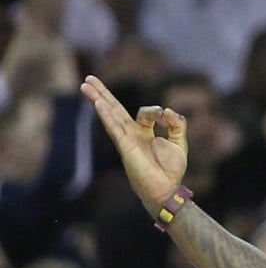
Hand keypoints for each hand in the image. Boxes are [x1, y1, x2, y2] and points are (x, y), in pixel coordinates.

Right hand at [81, 75, 187, 214]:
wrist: (166, 189)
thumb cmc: (171, 170)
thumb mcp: (179, 142)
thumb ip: (177, 124)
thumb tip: (168, 109)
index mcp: (145, 132)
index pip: (146, 112)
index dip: (158, 112)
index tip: (168, 119)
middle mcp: (132, 134)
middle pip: (115, 108)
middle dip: (103, 93)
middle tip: (89, 78)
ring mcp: (126, 139)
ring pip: (110, 114)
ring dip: (99, 98)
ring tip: (85, 84)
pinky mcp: (125, 147)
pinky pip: (114, 127)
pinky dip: (107, 115)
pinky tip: (98, 103)